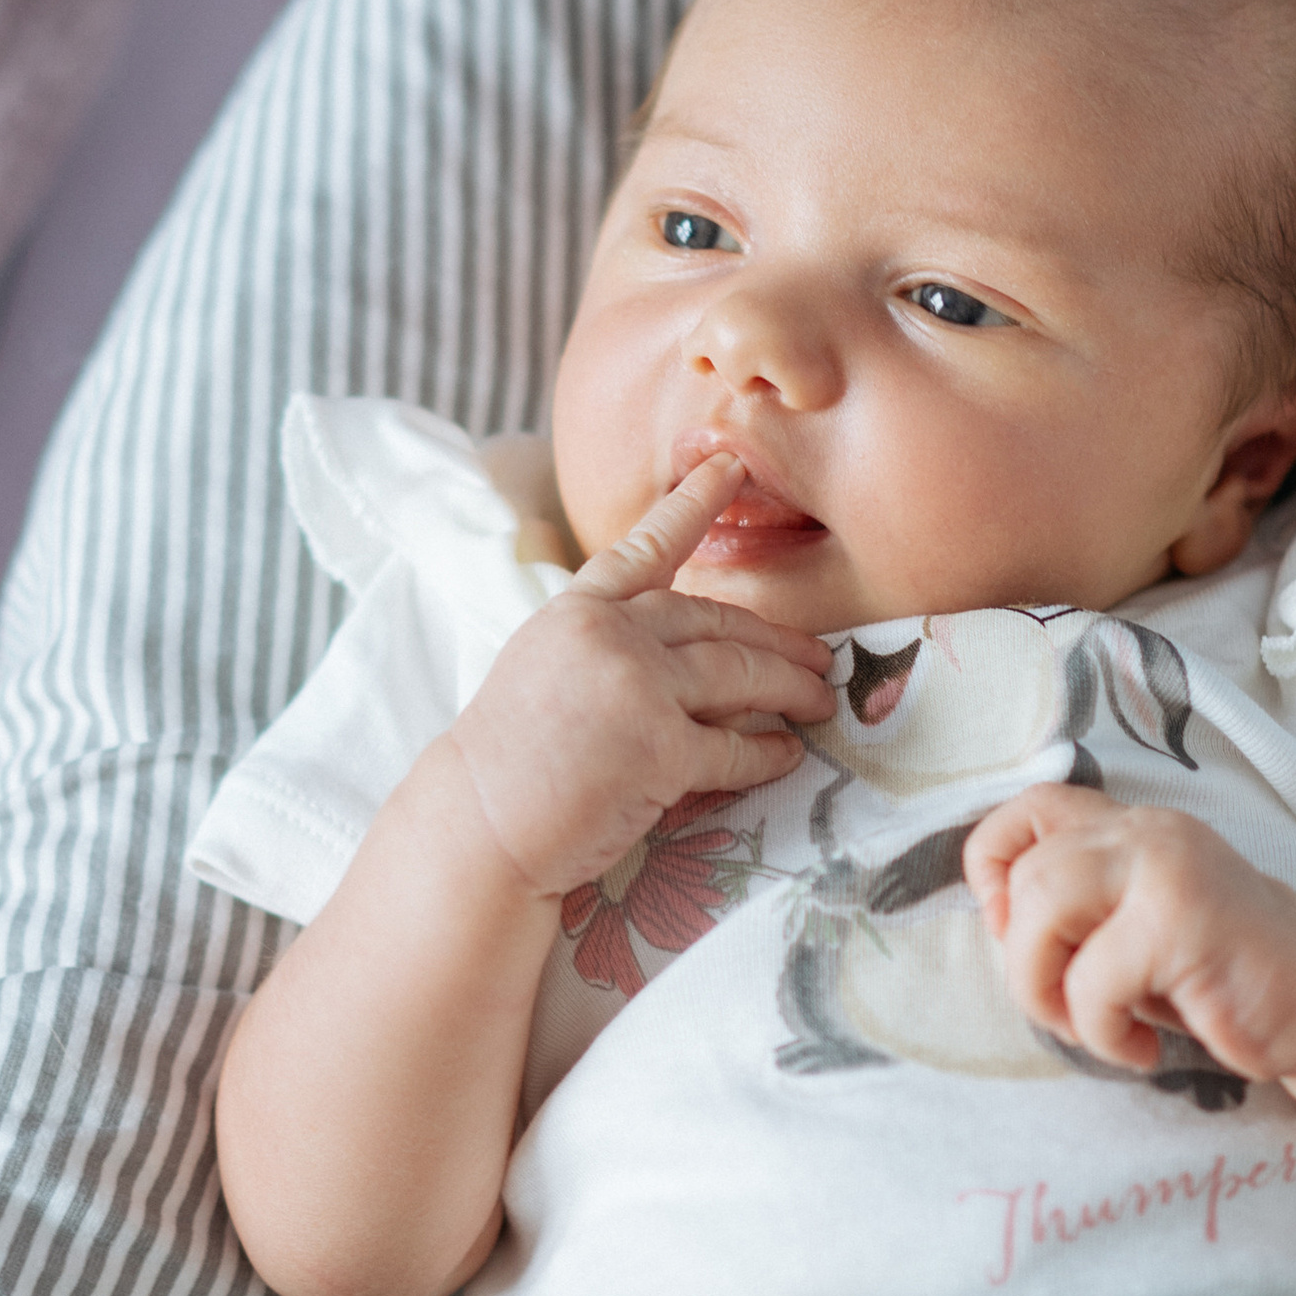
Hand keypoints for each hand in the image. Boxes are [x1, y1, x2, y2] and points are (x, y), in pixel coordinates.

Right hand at [449, 455, 834, 899]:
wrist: (476, 828)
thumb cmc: (506, 764)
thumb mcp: (544, 670)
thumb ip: (604, 645)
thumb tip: (680, 648)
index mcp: (576, 612)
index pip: (646, 549)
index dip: (693, 506)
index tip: (732, 467)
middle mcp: (608, 635)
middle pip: (716, 620)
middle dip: (777, 638)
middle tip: (818, 655)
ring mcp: (635, 688)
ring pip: (740, 674)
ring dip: (790, 688)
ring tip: (819, 698)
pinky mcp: (658, 748)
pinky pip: (735, 746)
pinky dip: (768, 753)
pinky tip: (788, 754)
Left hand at [962, 786, 1295, 1088]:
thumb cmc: (1216, 980)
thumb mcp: (1133, 932)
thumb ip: (1077, 911)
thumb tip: (998, 925)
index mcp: (1129, 828)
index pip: (1033, 807)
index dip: (993, 867)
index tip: (1016, 933)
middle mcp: (1145, 833)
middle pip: (1027, 876)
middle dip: (1024, 964)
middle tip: (1066, 1013)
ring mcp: (1165, 869)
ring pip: (1042, 911)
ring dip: (1048, 992)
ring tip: (1095, 1029)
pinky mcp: (1182, 921)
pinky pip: (1092, 981)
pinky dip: (1103, 1033)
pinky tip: (1144, 1049)